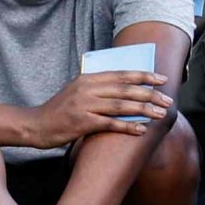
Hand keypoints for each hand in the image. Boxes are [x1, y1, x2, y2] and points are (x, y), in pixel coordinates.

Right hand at [25, 67, 169, 147]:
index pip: (120, 74)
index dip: (143, 76)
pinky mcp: (82, 123)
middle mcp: (87, 89)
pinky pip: (110, 124)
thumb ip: (98, 87)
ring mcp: (84, 106)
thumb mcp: (76, 91)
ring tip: (160, 114)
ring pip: (120, 106)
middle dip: (149, 94)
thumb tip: (127, 88)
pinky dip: (127, 127)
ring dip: (144, 110)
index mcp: (87, 78)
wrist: (36, 125)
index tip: (161, 78)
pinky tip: (142, 130)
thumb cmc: (60, 110)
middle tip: (168, 100)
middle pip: (125, 90)